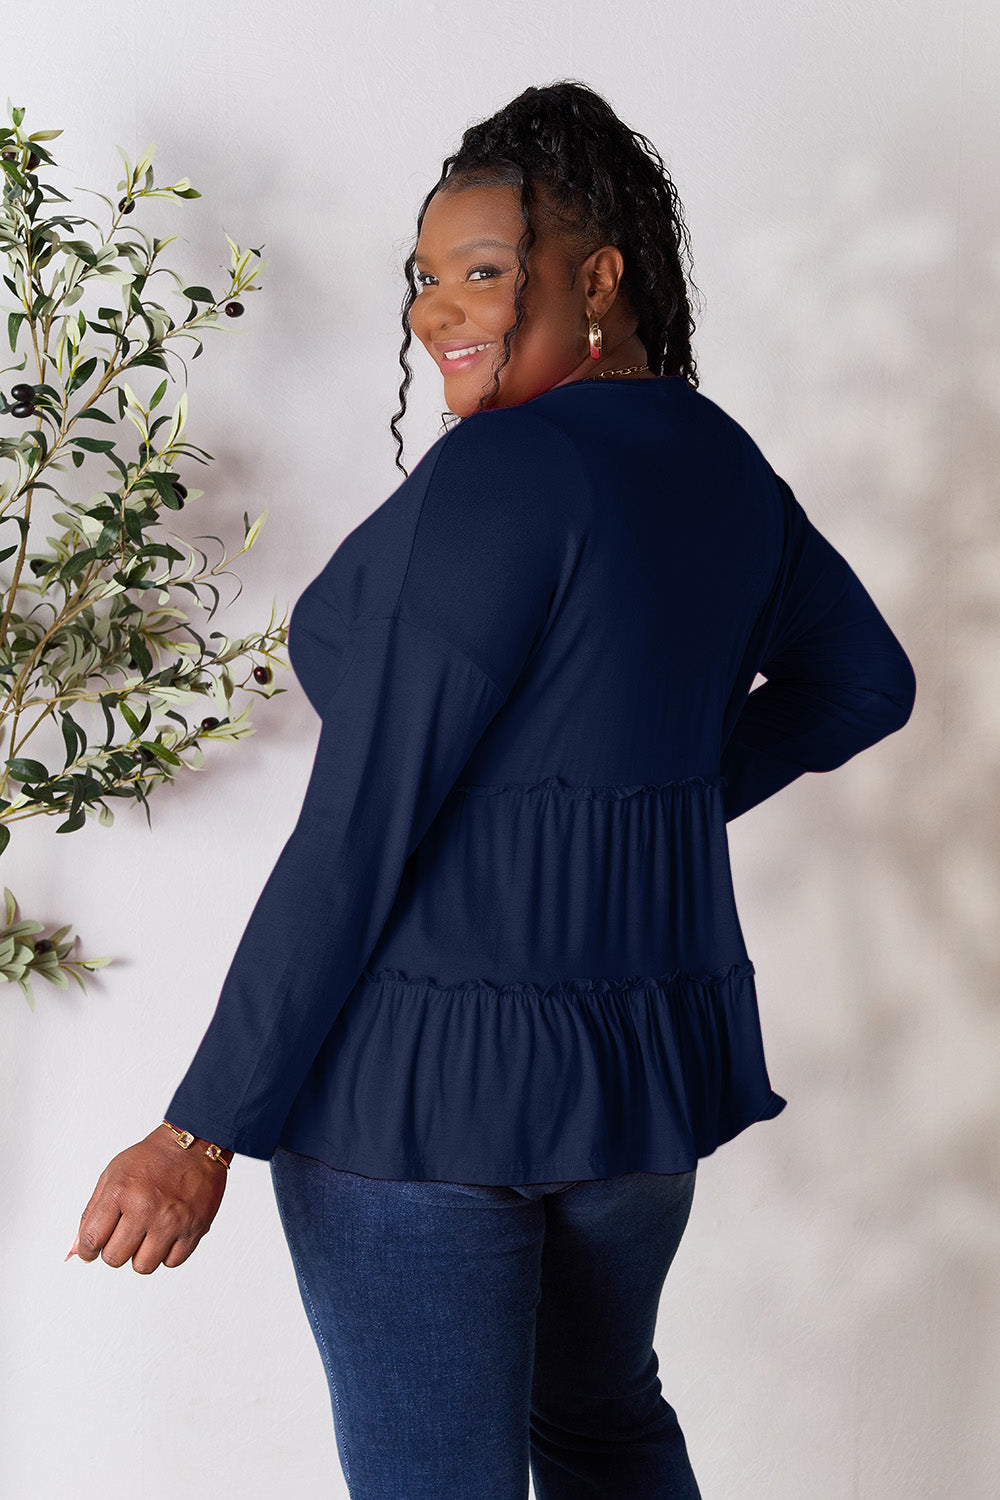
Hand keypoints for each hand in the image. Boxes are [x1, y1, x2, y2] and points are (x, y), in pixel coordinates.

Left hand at [67, 1124, 230, 1272]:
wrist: (195, 1145)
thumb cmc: (153, 1158)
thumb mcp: (112, 1176)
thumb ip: (91, 1213)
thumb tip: (77, 1250)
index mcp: (120, 1192)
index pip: (91, 1240)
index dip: (87, 1250)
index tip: (92, 1249)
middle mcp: (145, 1208)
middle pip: (114, 1258)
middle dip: (114, 1250)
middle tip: (123, 1234)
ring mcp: (171, 1221)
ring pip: (143, 1266)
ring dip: (140, 1255)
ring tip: (145, 1235)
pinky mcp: (194, 1228)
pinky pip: (172, 1262)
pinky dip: (166, 1253)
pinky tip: (165, 1234)